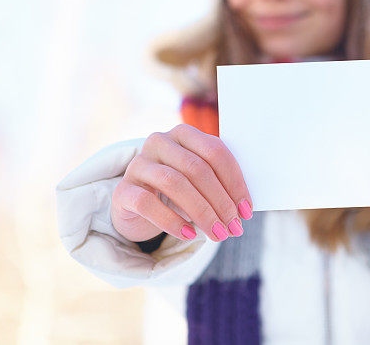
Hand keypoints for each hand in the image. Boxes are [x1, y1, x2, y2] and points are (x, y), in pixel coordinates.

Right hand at [111, 124, 253, 242]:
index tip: (247, 211)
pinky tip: (189, 235)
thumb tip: (244, 209)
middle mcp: (159, 142)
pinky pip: (148, 203)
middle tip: (234, 228)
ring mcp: (138, 164)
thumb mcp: (199, 182)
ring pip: (175, 183)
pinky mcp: (122, 189)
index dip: (235, 182)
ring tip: (217, 234)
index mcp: (184, 134)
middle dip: (220, 202)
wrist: (137, 205)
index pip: (215, 152)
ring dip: (202, 212)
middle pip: (197, 169)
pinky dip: (172, 221)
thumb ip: (219, 184)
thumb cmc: (179, 191)